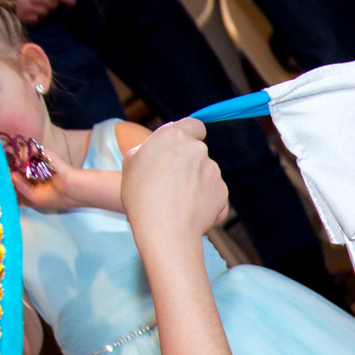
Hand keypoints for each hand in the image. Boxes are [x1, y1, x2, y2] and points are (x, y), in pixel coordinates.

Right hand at [120, 120, 226, 240]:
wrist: (164, 229)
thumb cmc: (141, 195)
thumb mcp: (131, 161)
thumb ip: (151, 147)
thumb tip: (162, 148)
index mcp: (175, 135)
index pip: (195, 125)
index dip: (190, 135)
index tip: (183, 146)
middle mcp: (199, 149)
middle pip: (198, 153)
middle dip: (189, 164)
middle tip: (170, 183)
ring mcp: (214, 171)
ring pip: (206, 174)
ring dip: (196, 184)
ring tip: (177, 202)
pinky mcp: (223, 192)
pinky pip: (214, 195)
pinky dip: (205, 203)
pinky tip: (189, 213)